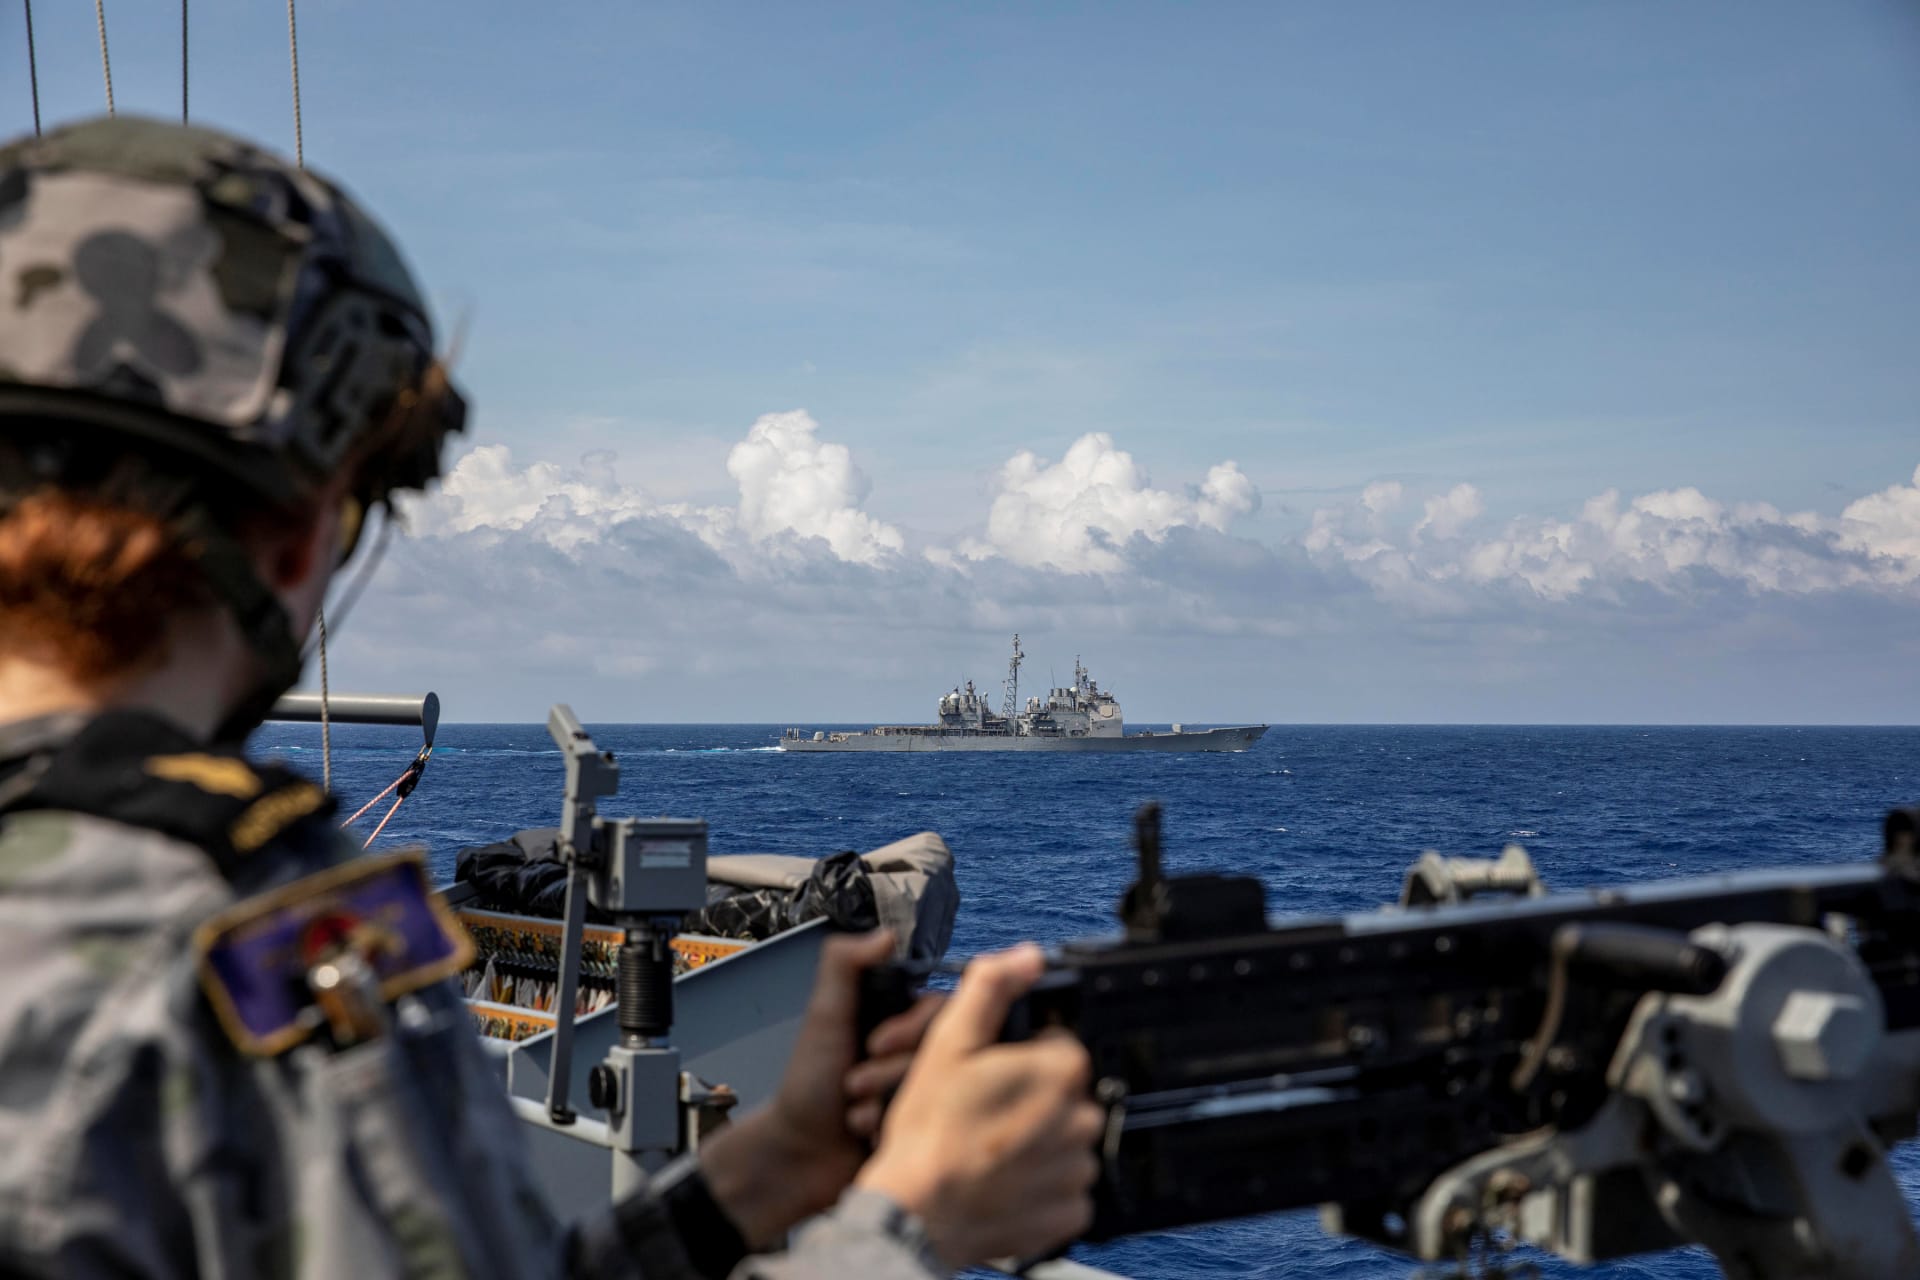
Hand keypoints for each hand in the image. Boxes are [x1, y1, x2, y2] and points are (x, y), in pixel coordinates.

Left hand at [696, 929, 941, 1248]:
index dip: (912, 1027)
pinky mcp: (925, 1127)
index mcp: (900, 1018)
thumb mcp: (824, 1016)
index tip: (876, 1044)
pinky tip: (868, 1136)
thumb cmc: (808, 1082)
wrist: (798, 1155)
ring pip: (941, 1088)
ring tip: (856, 1113)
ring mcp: (923, 1091)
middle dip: (892, 1071)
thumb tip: (888, 934)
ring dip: (890, 1102)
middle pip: (944, 1050)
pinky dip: (897, 1128)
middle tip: (853, 1084)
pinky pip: (937, 1123)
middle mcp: (918, 1051)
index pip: (942, 1008)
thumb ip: (844, 965)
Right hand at [854, 944, 1103, 1270]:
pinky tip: (1001, 1180)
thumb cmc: (928, 1132)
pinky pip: (1064, 1189)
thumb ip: (991, 989)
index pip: (1059, 1047)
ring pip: (1064, 1142)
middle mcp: (1081, 1120)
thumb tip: (1027, 956)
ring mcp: (1077, 1170)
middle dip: (1030, 1100)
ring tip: (989, 1149)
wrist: (915, 1213)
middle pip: (1063, 1096)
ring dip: (1035, 1143)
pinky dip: (1038, 1185)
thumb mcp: (949, 1043)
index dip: (1021, 1057)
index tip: (992, 1075)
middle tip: (984, 1114)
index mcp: (1060, 1072)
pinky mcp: (1069, 1212)